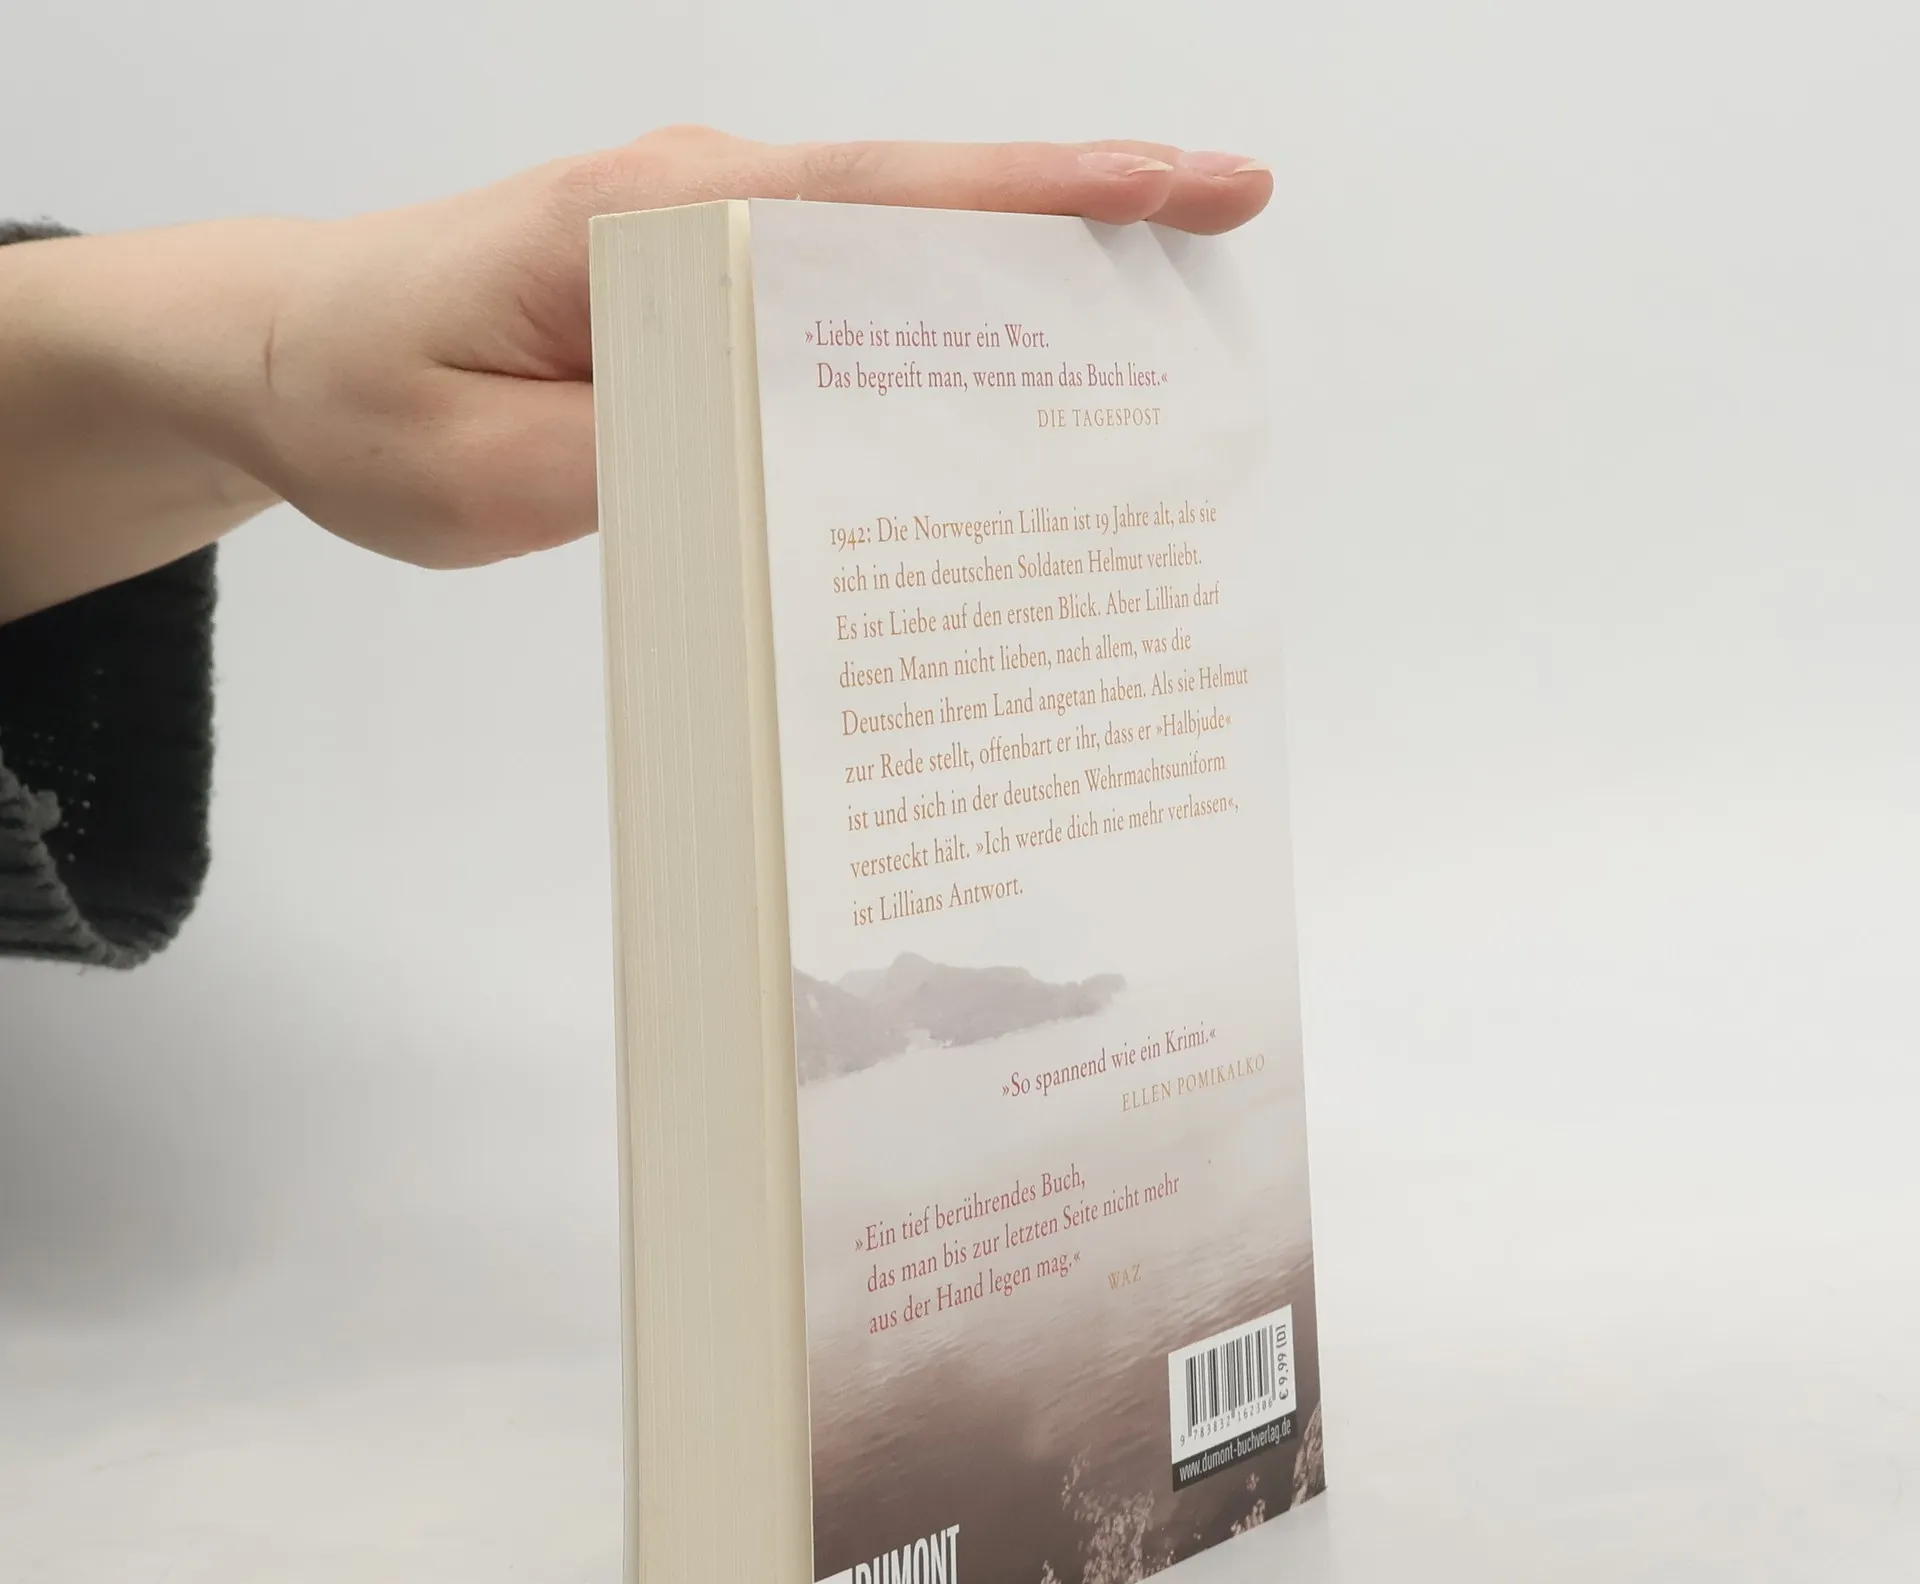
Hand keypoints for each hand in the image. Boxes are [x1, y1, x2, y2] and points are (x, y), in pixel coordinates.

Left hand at [0, 129, 1270, 619]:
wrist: (280, 355)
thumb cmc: (367, 400)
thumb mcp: (484, 472)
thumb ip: (646, 467)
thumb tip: (796, 469)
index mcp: (660, 223)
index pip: (884, 200)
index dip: (1040, 201)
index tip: (1175, 189)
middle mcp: (700, 211)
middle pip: (925, 210)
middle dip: (1080, 224)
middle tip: (1222, 232)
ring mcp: (702, 246)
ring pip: (892, 256)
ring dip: (1019, 284)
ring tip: (1143, 330)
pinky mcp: (696, 298)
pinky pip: (836, 307)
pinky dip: (929, 334)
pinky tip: (990, 385)